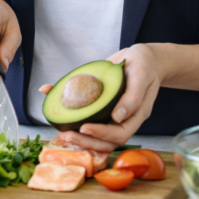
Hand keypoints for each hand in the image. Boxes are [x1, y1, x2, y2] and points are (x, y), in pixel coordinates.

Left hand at [52, 44, 166, 152]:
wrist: (141, 57)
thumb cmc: (145, 64)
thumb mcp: (141, 74)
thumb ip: (133, 96)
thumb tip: (117, 117)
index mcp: (136, 115)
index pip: (120, 134)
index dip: (101, 135)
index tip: (84, 128)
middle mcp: (124, 118)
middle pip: (106, 141)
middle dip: (86, 142)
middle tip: (66, 135)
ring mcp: (112, 113)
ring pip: (97, 134)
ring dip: (79, 136)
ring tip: (61, 131)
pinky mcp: (102, 105)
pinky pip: (88, 114)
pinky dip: (70, 112)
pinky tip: (53, 102)